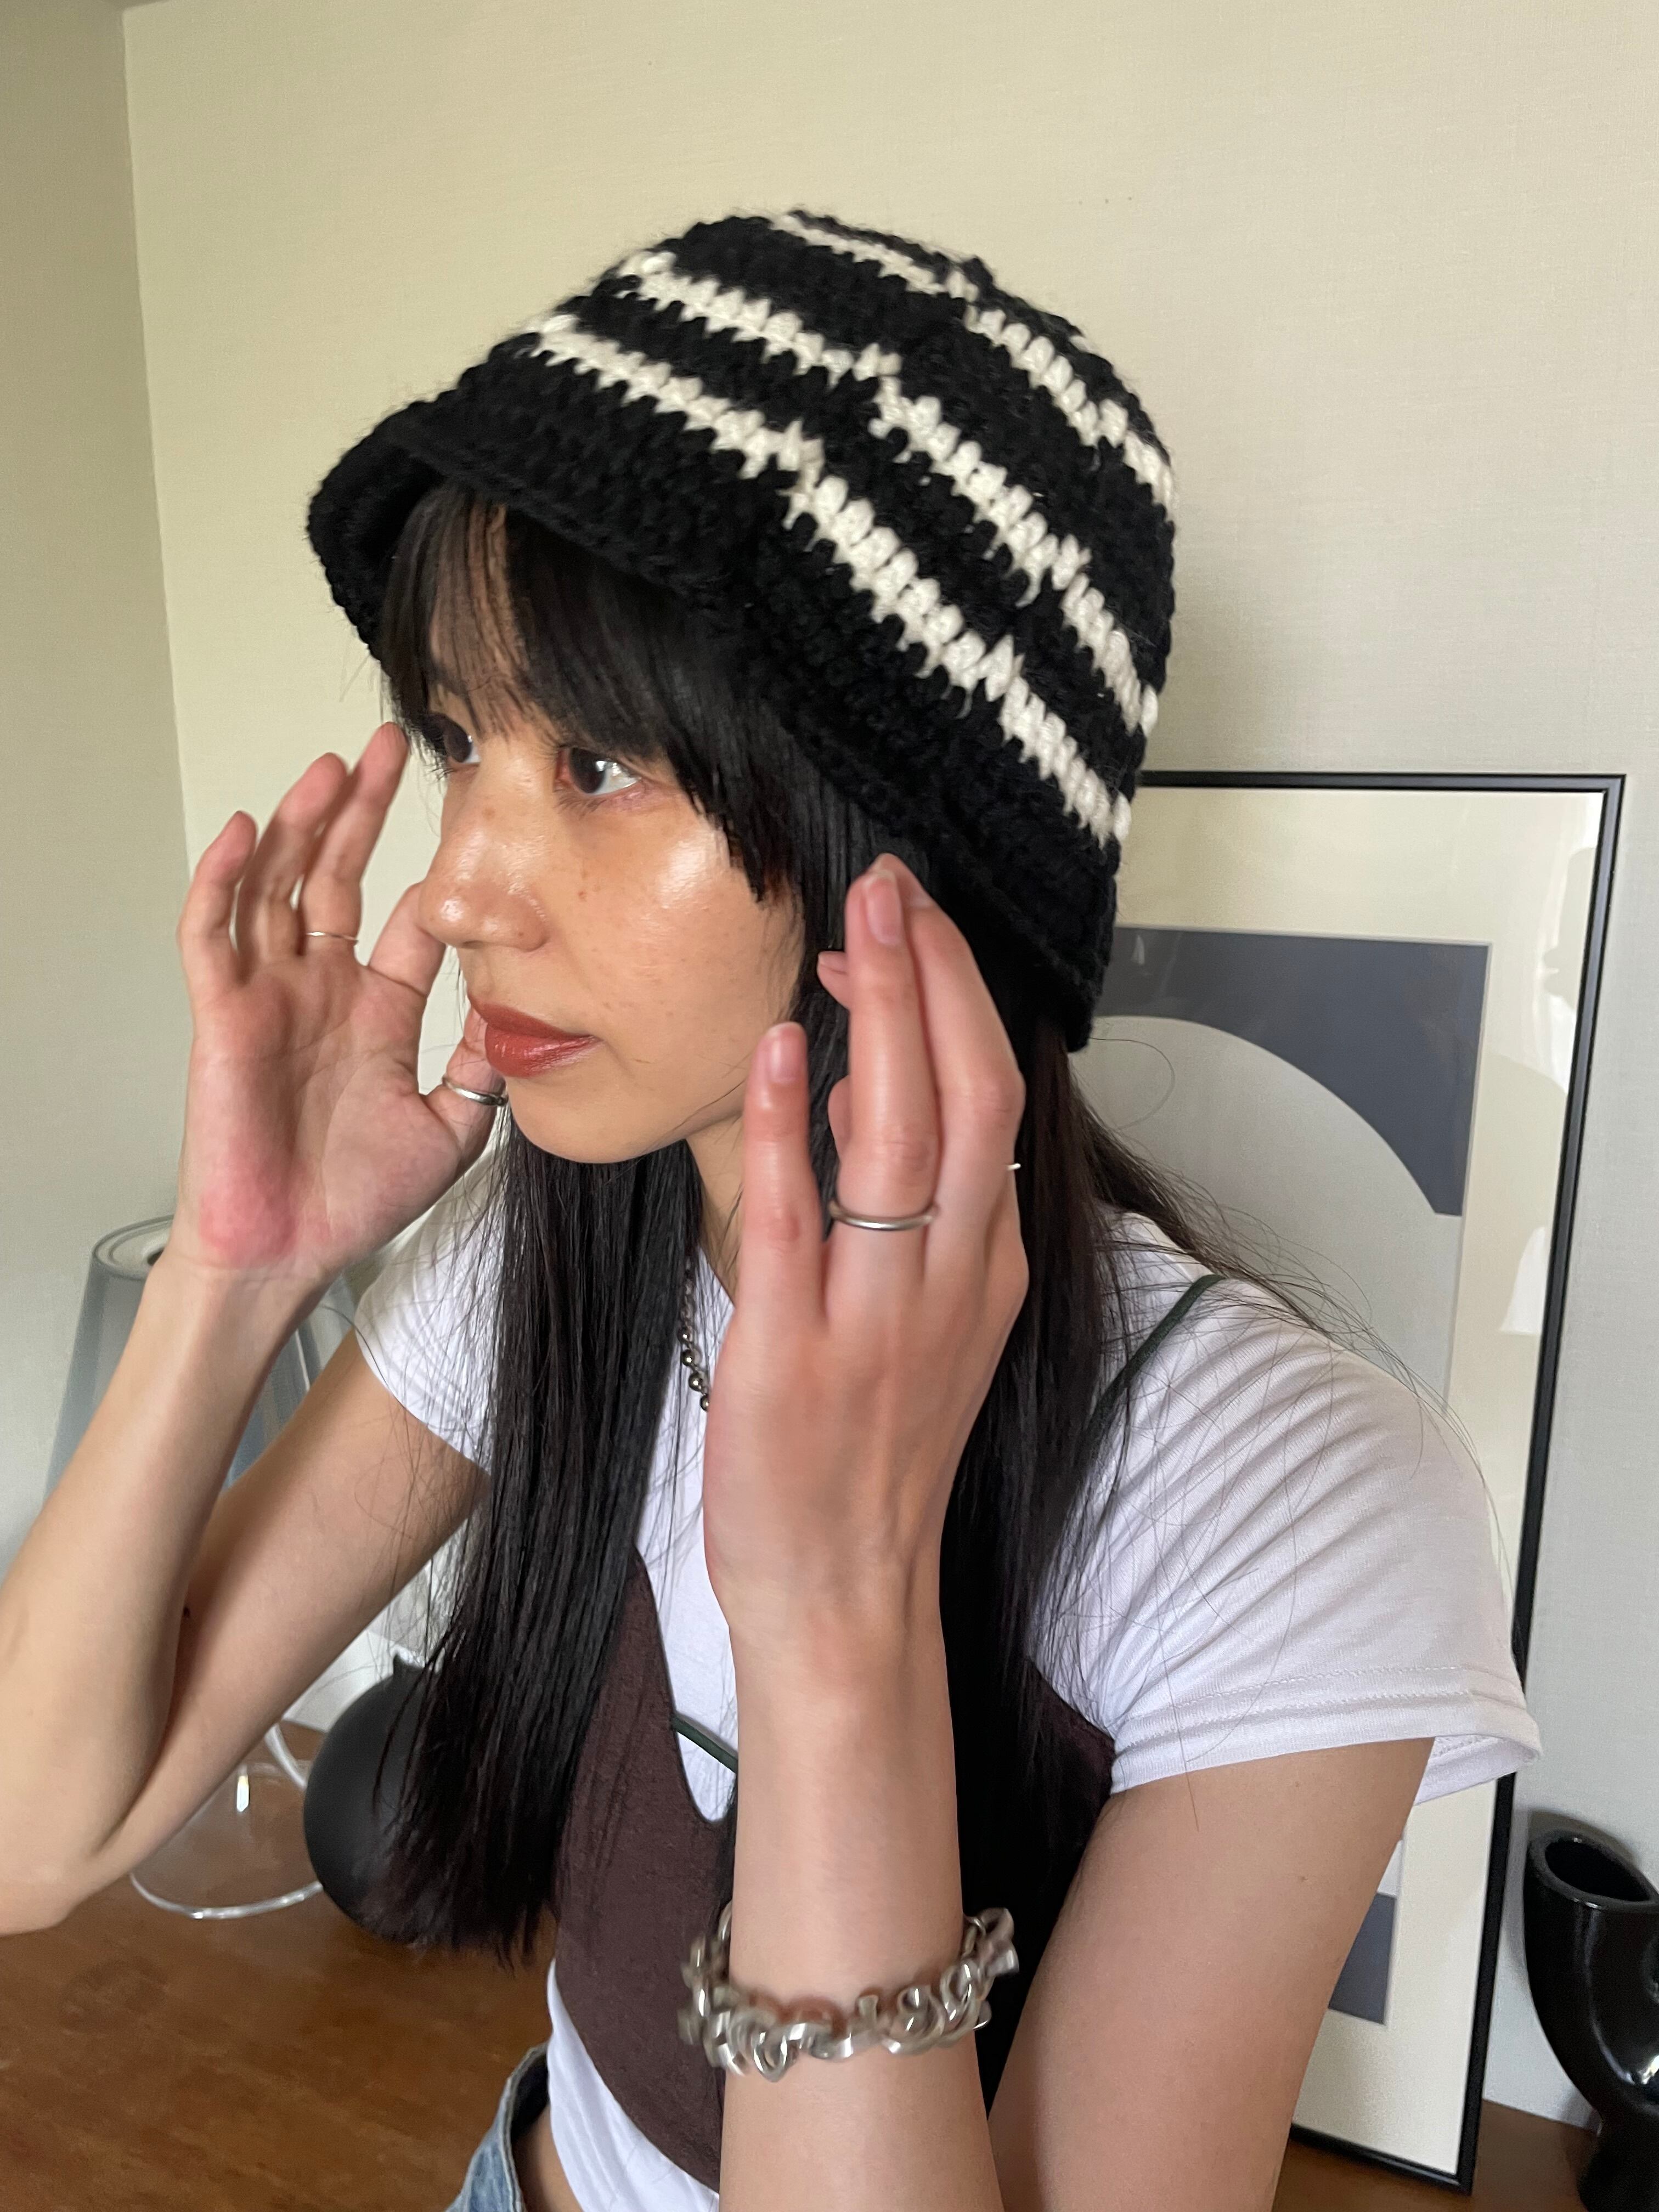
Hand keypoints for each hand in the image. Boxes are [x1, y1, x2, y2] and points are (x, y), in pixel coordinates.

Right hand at [168, 723, 499, 1296]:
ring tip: (331, 766)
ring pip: (280, 886)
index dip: (436, 877)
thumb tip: (526, 1015)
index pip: (405, 922)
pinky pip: (214, 935)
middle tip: (391, 746)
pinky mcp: (223, 1015)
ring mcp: (271, 996)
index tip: (476, 824)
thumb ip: (486, 1071)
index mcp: (376, 1012)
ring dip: (302, 823)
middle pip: (339, 877)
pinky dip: (225, 881)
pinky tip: (251, 832)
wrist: (290, 1253)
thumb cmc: (354, 1201)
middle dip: (363, 811)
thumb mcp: (452, 1129)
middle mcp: (321, 991)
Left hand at [701, 856, 1027, 1662]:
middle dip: (935, 980)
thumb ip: (907, 1207)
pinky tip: (786, 1049)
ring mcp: (880, 1317)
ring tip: (853, 927)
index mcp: (987, 1267)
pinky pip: (800, 1222)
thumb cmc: (871, 1451)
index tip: (913, 923)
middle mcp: (951, 1281)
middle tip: (892, 883)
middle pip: (968, 1097)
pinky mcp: (795, 1354)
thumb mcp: (922, 1321)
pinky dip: (792, 1129)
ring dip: (883, 1023)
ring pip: (905, 1143)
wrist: (844, 1594)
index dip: (958, 1000)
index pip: (994, 1100)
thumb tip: (871, 1081)